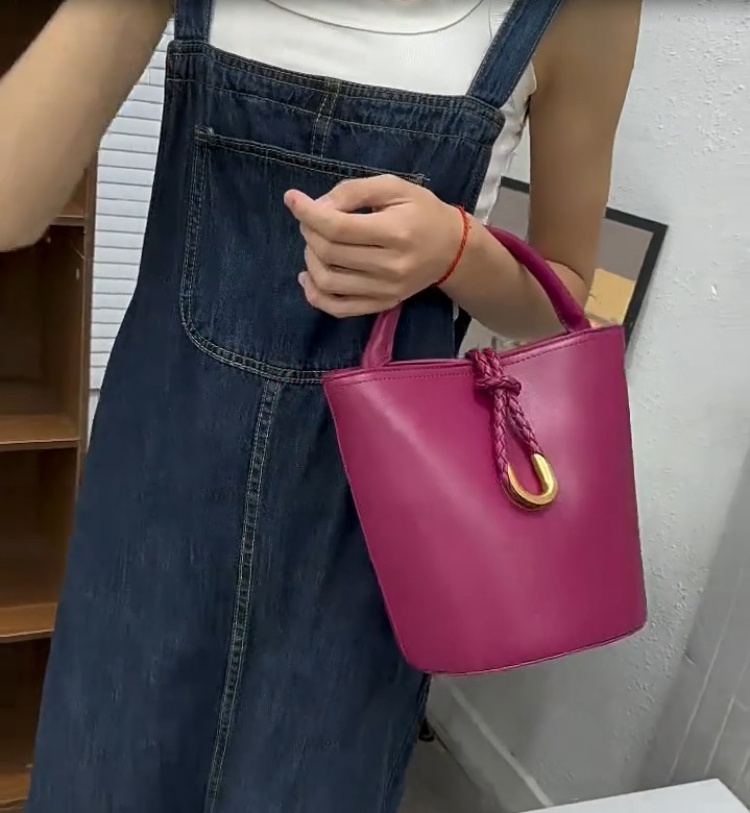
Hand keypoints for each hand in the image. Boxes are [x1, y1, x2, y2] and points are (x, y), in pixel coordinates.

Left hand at [283, 175, 464, 317]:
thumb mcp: (394, 187)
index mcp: (395, 232)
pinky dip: (315, 295)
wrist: (452, 250)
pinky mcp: (382, 304)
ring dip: (310, 259)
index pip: (338, 228)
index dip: (308, 213)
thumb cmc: (422, 213)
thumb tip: (318, 207)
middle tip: (312, 219)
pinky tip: (309, 277)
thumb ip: (354, 191)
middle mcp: (390, 266)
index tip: (292, 198)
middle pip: (329, 252)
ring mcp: (385, 291)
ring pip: (328, 281)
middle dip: (309, 231)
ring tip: (315, 243)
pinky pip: (338, 308)